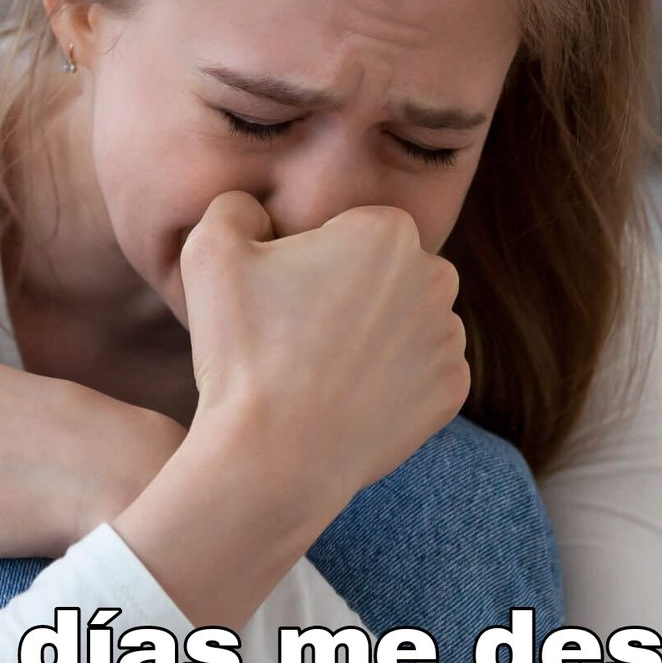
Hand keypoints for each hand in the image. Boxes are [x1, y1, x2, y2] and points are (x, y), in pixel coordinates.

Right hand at [178, 191, 469, 515]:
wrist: (274, 456)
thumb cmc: (241, 349)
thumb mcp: (211, 251)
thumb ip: (235, 206)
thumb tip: (255, 209)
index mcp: (389, 231)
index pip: (353, 229)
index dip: (314, 257)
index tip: (284, 294)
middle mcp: (435, 278)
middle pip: (390, 271)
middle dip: (355, 290)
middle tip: (300, 331)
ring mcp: (448, 340)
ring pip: (410, 320)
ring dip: (377, 334)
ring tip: (323, 367)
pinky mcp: (451, 393)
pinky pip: (421, 372)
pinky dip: (392, 381)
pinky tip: (348, 397)